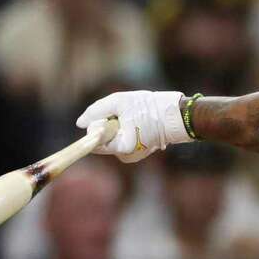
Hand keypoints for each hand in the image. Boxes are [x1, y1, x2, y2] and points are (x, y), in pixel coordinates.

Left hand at [76, 90, 190, 162]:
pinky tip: (138, 122)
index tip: (112, 115)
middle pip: (104, 141)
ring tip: (134, 117)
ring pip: (114, 140)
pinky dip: (126, 131)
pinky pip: (124, 141)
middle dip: (110, 126)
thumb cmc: (150, 107)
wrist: (179, 114)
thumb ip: (97, 111)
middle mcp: (127, 156)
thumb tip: (80, 123)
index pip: (95, 141)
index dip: (99, 125)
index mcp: (122, 148)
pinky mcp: (140, 151)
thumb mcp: (119, 101)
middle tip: (124, 114)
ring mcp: (135, 156)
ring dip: (118, 128)